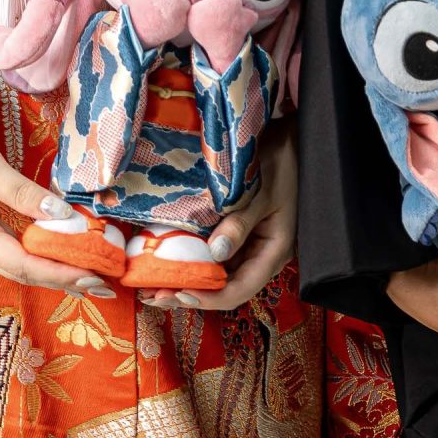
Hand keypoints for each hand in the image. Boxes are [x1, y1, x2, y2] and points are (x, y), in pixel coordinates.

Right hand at [0, 115, 113, 299]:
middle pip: (22, 272)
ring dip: (52, 272)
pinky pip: (12, 254)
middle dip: (61, 280)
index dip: (59, 272)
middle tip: (100, 284)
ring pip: (17, 267)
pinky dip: (38, 259)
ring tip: (87, 276)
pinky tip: (59, 258)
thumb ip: (24, 193)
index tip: (92, 275)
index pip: (23, 263)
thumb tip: (60, 215)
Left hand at [141, 124, 296, 312]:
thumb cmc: (280, 163)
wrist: (287, 140)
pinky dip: (189, 260)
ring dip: (185, 281)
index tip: (180, 295)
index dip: (210, 298)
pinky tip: (164, 260)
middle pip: (223, 287)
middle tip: (152, 295)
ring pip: (215, 274)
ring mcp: (246, 245)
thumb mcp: (262, 192)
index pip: (240, 289)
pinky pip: (211, 254)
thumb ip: (240, 223)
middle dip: (189, 294)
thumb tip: (216, 253)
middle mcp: (259, 255)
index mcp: (273, 252)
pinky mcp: (234, 233)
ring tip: (150, 286)